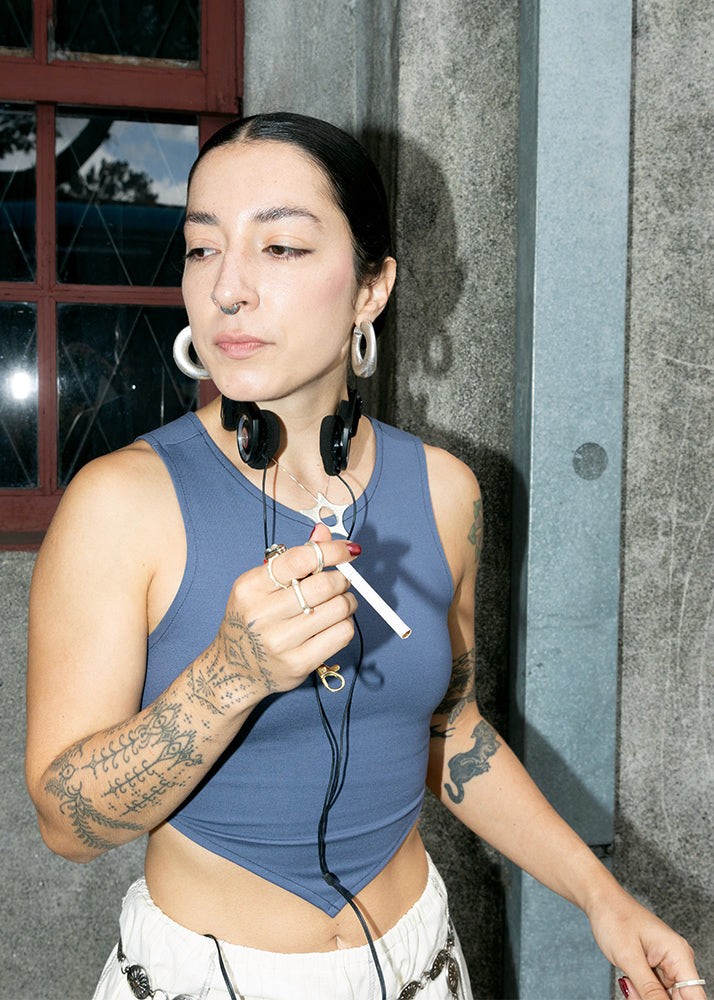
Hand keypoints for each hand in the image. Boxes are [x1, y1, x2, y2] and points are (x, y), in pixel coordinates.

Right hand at [207, 524, 358, 705]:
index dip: (331, 550)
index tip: (348, 550)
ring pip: (339, 608)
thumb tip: (323, 534)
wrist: (234, 669)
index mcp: (250, 588)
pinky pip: (342, 634)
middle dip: (342, 578)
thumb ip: (293, 559)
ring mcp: (280, 642)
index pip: (300, 559)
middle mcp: (262, 615)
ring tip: (338, 603)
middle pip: (325, 584)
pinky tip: (334, 623)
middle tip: (340, 581)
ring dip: (347, 601)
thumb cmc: (251, 620)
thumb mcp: (260, 586)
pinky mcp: (299, 664)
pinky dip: (346, 623)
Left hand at [588, 890, 705, 999]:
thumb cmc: (614, 917)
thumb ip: (649, 989)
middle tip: (633, 990)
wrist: (601, 901)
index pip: (695, 998)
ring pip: (665, 998)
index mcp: (679, 955)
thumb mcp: (629, 957)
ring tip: (629, 981)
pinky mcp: (656, 968)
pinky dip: (641, 992)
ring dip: (645, 997)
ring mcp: (667, 966)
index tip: (654, 999)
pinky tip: (629, 981)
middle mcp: (678, 961)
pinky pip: (655, 991)